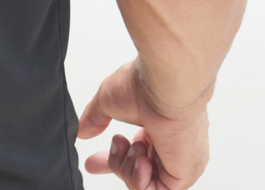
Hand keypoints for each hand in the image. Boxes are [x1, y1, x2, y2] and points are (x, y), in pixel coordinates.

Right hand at [78, 61, 208, 188]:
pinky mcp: (182, 175)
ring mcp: (178, 162)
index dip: (113, 160)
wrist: (165, 87)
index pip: (135, 153)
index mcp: (158, 127)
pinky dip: (140, 181)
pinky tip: (140, 160)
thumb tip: (81, 129)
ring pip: (144, 183)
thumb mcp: (108, 100)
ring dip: (127, 169)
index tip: (92, 163)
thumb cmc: (143, 85)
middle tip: (94, 162)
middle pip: (138, 171)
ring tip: (131, 147)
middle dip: (115, 166)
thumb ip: (95, 117)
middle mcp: (170, 146)